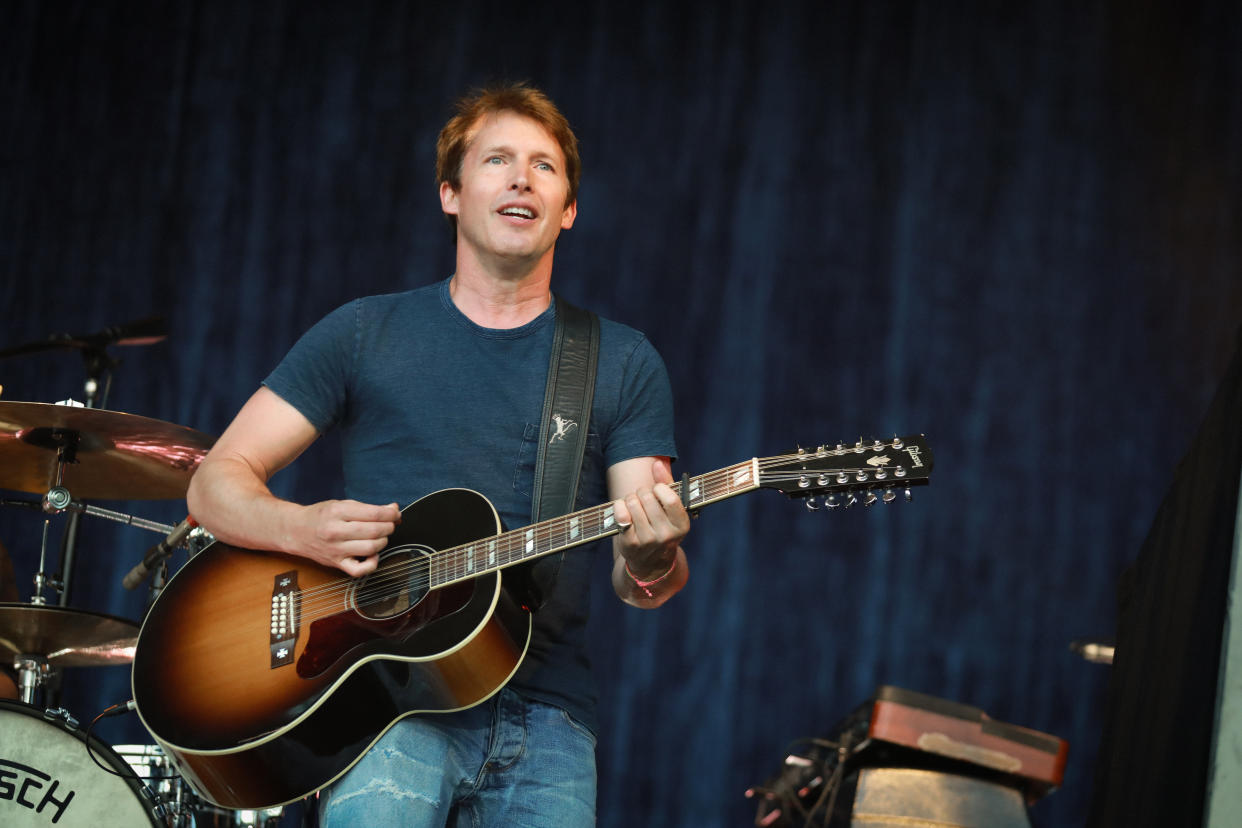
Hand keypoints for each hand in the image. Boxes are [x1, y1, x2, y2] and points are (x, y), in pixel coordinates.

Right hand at [293, 499, 400, 576]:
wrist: (295, 531)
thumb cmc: (321, 516)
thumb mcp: (342, 504)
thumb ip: (367, 508)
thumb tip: (393, 510)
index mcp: (338, 512)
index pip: (374, 514)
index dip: (391, 514)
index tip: (395, 514)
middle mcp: (336, 531)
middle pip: (375, 531)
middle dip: (389, 527)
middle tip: (390, 524)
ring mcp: (336, 549)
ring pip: (371, 548)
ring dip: (383, 541)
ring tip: (381, 536)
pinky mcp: (336, 563)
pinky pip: (359, 570)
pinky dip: (372, 563)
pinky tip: (372, 554)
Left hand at [612, 460, 689, 576]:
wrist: (651, 563)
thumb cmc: (662, 527)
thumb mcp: (671, 510)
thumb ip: (666, 484)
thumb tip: (657, 464)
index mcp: (682, 526)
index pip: (670, 497)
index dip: (659, 488)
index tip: (657, 491)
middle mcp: (666, 535)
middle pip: (647, 496)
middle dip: (642, 492)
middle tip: (643, 499)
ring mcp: (647, 540)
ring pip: (632, 502)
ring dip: (630, 499)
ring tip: (634, 506)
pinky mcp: (630, 543)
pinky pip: (620, 512)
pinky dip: (619, 506)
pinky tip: (624, 511)